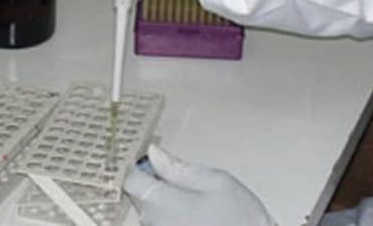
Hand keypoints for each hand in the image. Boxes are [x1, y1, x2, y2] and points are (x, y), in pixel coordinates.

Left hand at [124, 145, 276, 225]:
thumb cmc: (241, 219)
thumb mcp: (216, 181)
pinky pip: (159, 225)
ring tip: (191, 201)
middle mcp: (157, 223)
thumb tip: (155, 153)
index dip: (140, 168)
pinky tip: (190, 216)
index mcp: (165, 203)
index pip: (131, 181)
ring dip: (161, 202)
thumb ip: (180, 167)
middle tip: (178, 179)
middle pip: (138, 197)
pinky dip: (168, 217)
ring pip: (148, 212)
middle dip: (152, 184)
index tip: (151, 162)